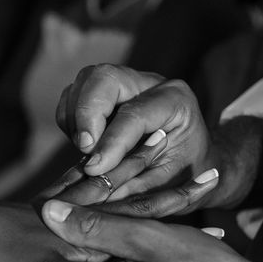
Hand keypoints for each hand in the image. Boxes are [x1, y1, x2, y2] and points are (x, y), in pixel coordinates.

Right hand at [55, 64, 227, 214]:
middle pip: (104, 78)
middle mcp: (149, 83)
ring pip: (83, 83)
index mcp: (176, 101)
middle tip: (86, 150)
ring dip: (75, 120)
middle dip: (85, 114)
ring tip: (88, 152)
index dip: (110, 142)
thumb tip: (95, 184)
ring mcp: (124, 83)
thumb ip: (135, 183)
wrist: (193, 163)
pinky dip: (70, 120)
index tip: (94, 169)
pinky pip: (72, 96)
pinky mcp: (104, 93)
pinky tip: (86, 145)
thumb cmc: (185, 175)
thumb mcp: (170, 184)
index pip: (134, 114)